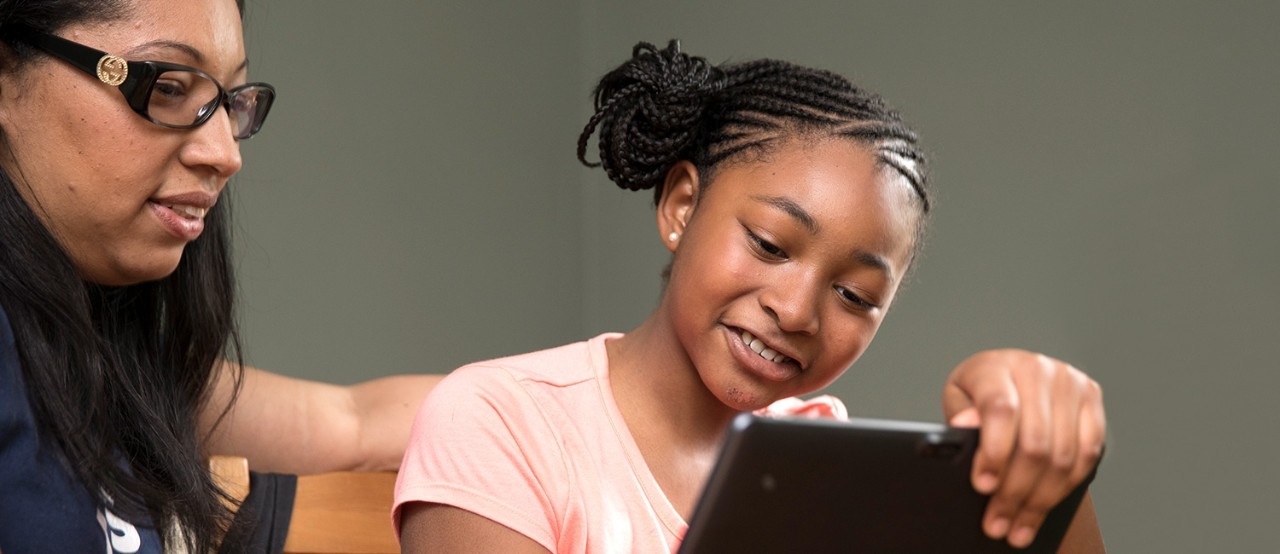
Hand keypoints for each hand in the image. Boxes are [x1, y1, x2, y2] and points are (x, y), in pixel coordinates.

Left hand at [942, 349, 1104, 548]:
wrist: (1012, 380)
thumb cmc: (979, 394)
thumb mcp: (959, 401)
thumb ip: (962, 416)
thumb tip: (965, 427)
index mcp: (998, 365)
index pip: (1002, 410)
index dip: (994, 452)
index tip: (982, 486)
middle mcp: (1038, 369)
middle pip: (1034, 442)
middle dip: (1014, 491)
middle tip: (997, 522)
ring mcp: (1070, 382)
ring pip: (1062, 455)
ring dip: (1040, 500)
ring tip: (1018, 526)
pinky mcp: (1093, 398)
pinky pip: (1087, 453)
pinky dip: (1065, 487)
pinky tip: (1044, 507)